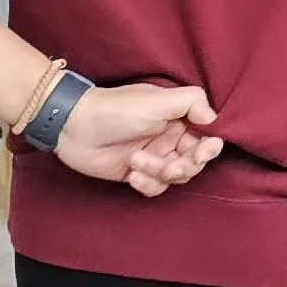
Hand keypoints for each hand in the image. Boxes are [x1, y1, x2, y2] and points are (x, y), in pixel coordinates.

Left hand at [59, 80, 224, 193]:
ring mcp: (153, 156)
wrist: (73, 127)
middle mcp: (168, 137)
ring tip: (135, 162)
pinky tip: (131, 174)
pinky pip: (155, 187)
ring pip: (175, 177)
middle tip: (168, 166)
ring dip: (159, 173)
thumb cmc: (115, 109)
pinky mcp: (137, 173)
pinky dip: (147, 184)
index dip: (208, 148)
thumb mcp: (157, 99)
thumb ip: (191, 102)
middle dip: (182, 166)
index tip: (201, 152)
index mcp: (176, 117)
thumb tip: (213, 117)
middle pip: (194, 162)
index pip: (206, 137)